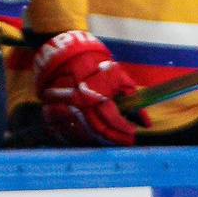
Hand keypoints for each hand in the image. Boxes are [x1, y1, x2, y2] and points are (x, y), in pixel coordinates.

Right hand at [30, 30, 140, 145]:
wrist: (67, 56)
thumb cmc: (96, 67)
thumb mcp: (118, 77)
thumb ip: (132, 100)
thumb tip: (146, 123)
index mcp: (97, 93)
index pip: (113, 120)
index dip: (125, 130)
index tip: (132, 133)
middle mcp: (80, 102)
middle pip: (98, 131)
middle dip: (114, 138)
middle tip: (125, 140)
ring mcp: (63, 107)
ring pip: (81, 134)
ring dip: (96, 140)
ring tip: (109, 139)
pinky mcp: (50, 111)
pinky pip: (62, 132)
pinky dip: (76, 138)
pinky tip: (89, 138)